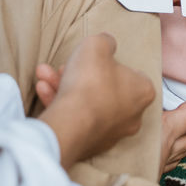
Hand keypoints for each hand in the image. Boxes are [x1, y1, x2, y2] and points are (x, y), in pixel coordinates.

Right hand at [35, 33, 154, 169]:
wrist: (71, 123)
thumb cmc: (90, 83)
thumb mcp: (97, 46)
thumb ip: (105, 41)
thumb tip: (107, 43)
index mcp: (142, 92)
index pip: (131, 73)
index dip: (109, 63)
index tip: (92, 58)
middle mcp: (131, 116)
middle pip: (104, 88)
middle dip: (80, 75)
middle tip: (63, 66)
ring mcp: (110, 133)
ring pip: (87, 103)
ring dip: (65, 87)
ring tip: (45, 75)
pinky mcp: (90, 144)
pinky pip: (76, 119)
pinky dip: (61, 104)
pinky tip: (44, 90)